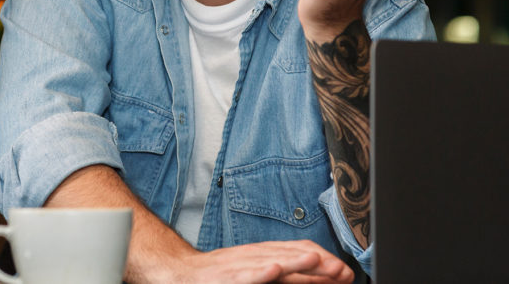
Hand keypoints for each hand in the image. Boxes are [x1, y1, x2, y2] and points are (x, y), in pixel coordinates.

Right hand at [170, 240, 353, 283]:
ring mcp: (241, 266)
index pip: (299, 250)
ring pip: (271, 262)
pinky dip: (260, 272)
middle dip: (319, 265)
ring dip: (294, 262)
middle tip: (342, 272)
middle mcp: (256, 257)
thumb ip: (284, 272)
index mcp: (264, 254)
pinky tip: (272, 270)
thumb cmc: (221, 275)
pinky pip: (245, 275)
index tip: (344, 273)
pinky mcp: (227, 277)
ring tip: (315, 262)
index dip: (324, 260)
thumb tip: (315, 275)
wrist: (183, 273)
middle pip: (291, 257)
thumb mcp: (254, 268)